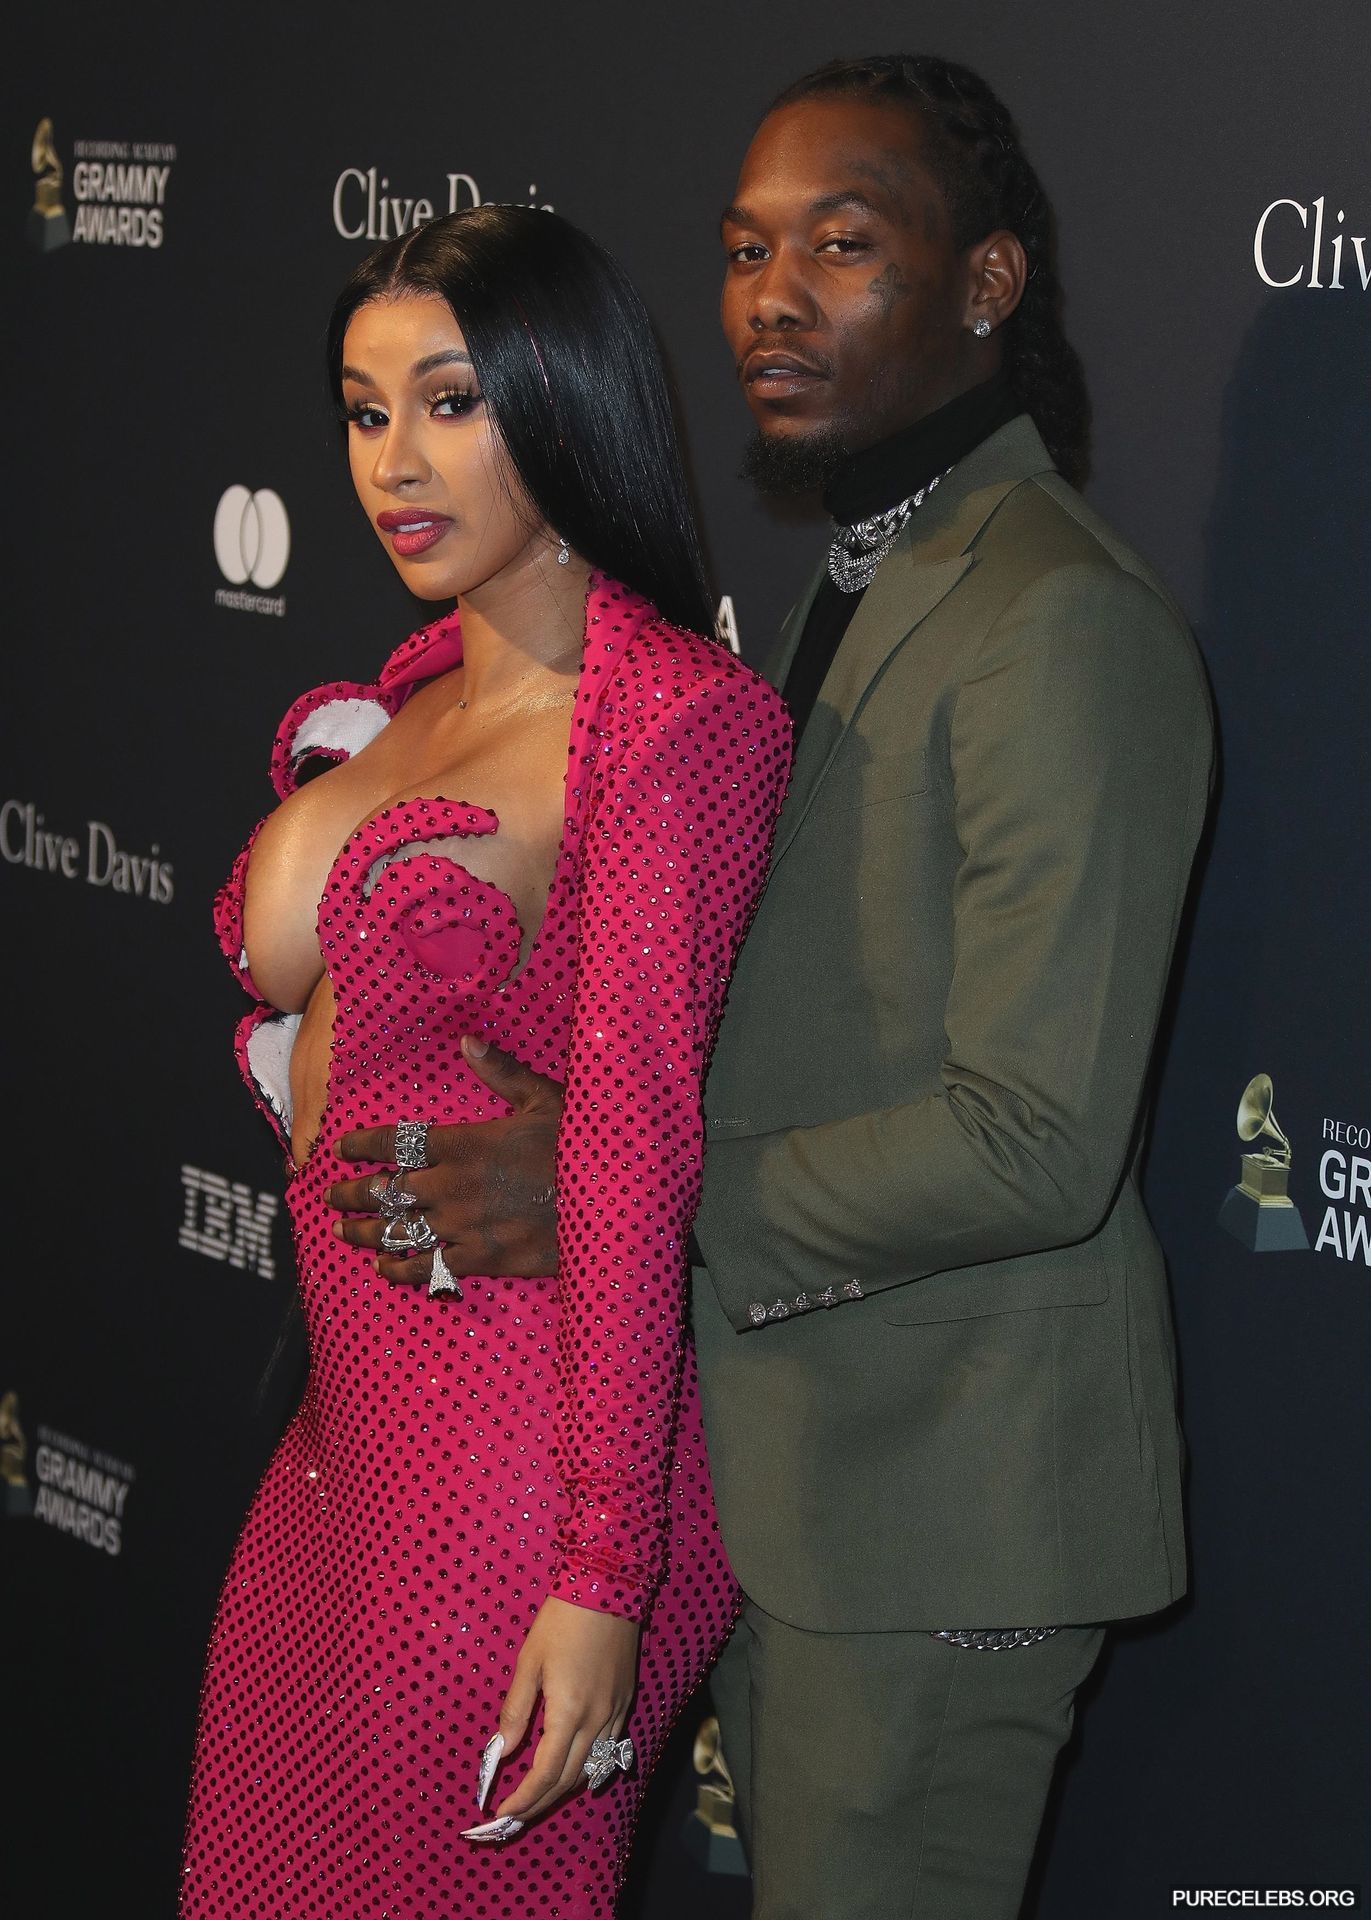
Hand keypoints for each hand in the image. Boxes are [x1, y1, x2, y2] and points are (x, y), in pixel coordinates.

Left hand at [326, 1038, 563, 1282]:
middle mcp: (453, 1185)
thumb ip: (501, 1072)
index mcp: (465, 1142)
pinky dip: (402, 1269)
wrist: (613, 1204)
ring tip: (343, 1230)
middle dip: (352, 1192)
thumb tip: (468, 1039)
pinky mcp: (481, 1260)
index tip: (340, 1148)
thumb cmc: (582, 1147)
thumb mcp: (546, 1099)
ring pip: (398, 1231)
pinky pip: (428, 1268)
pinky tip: (385, 1268)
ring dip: (365, 1231)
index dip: (362, 1144)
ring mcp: (464, 1226)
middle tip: (331, 1195)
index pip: (397, 1141)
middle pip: (386, 1190)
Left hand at [488, 1597, 639, 1826]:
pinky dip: (586, 1770)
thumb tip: (500, 1751)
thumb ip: (516, 1710)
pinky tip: (572, 1772)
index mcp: (569, 1713)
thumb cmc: (562, 1620)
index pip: (545, 1774)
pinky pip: (607, 1751)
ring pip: (590, 1770)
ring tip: (535, 1800)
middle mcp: (597, 1721)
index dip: (522, 1799)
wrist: (609, 1587)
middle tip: (511, 1817)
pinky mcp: (624, 1703)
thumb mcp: (530, 1661)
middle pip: (568, 1780)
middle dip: (538, 1804)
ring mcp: (615, 1713)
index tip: (500, 1812)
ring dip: (562, 1791)